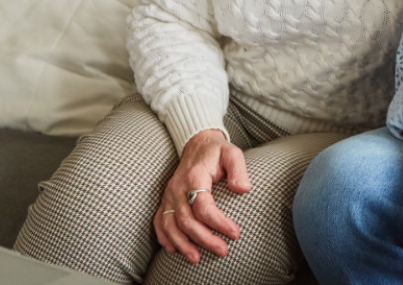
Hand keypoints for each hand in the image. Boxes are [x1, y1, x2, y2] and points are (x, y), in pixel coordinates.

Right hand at [153, 129, 251, 262]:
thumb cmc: (217, 152)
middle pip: (187, 220)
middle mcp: (178, 188)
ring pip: (170, 224)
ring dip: (182, 243)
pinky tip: (175, 249)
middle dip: (204, 239)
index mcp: (194, 176)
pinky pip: (159, 221)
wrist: (197, 144)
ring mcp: (169, 195)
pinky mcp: (166, 200)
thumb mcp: (232, 153)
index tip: (235, 233)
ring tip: (196, 258)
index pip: (203, 206)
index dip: (218, 222)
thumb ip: (239, 169)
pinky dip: (165, 237)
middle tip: (223, 250)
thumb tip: (243, 189)